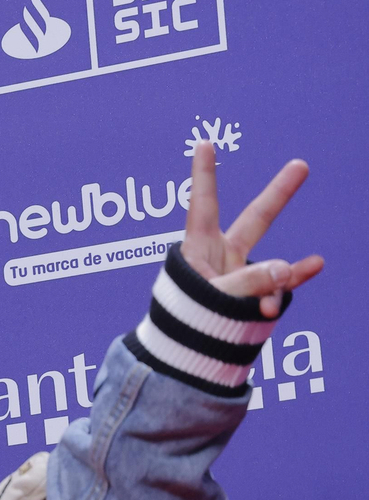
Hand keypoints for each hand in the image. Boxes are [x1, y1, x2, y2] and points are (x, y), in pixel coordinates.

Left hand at [181, 140, 323, 315]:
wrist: (187, 356)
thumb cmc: (184, 322)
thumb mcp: (211, 300)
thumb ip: (248, 283)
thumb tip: (287, 268)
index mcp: (198, 249)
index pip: (202, 204)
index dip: (203, 175)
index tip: (204, 142)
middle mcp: (222, 257)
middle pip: (256, 219)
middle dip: (279, 195)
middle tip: (301, 165)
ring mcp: (242, 275)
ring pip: (272, 263)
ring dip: (277, 278)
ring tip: (267, 303)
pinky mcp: (257, 295)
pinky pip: (282, 283)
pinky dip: (294, 280)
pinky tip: (314, 265)